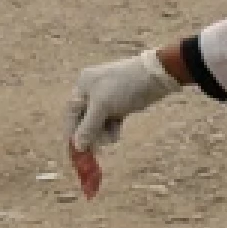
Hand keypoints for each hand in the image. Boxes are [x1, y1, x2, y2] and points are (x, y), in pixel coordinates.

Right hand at [63, 49, 180, 156]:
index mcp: (83, 86)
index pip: (71, 113)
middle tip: (97, 149)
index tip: (76, 150)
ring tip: (112, 136)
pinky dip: (112, 129)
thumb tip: (77, 146)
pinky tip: (117, 132)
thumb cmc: (123, 87)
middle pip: (84, 120)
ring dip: (103, 133)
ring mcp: (107, 98)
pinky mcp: (119, 105)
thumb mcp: (102, 106)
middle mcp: (92, 92)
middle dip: (91, 133)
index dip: (72, 131)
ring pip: (98, 123)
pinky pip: (110, 122)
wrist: (155, 76)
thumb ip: (88, 126)